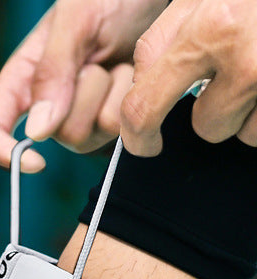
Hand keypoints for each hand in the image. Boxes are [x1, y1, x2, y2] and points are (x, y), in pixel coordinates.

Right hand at [0, 0, 166, 170]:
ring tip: (115, 61)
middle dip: (82, 101)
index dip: (2, 153)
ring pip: (86, 137)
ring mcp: (79, 115)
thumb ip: (53, 71)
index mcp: (21, 78)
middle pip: (54, 136)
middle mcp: (45, 104)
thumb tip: (36, 134)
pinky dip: (129, 99)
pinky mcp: (108, 119)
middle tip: (96, 60)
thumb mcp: (77, 19)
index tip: (37, 161)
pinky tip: (130, 71)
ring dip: (109, 96)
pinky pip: (117, 130)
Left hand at [121, 0, 256, 153]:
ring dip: (253, 109)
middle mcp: (248, 59)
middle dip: (213, 110)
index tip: (144, 144)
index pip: (144, 106)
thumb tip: (141, 85)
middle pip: (207, 126)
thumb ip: (165, 39)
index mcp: (210, 30)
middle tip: (232, 75)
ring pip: (248, 131)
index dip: (137, 134)